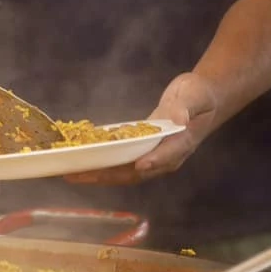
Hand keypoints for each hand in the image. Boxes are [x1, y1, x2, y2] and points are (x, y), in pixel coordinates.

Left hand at [64, 72, 218, 185]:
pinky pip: (120, 163)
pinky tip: (80, 163)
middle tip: (79, 175)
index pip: (166, 156)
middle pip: (136, 172)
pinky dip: (101, 165)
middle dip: (106, 176)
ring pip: (123, 172)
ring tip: (70, 174)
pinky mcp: (141, 153)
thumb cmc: (198, 95)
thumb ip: (185, 109)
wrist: (200, 99)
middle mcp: (166, 156)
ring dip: (97, 175)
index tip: (138, 164)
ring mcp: (153, 157)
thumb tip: (179, 121)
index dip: (153, 161)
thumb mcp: (194, 96)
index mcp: (181, 143)